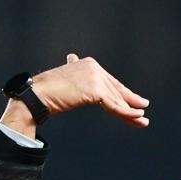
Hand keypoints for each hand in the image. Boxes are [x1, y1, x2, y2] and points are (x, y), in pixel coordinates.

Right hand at [1, 53, 149, 135]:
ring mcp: (94, 77)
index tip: (135, 103)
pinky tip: (137, 117)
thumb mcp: (66, 80)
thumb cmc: (47, 91)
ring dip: (130, 112)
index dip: (122, 94)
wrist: (37, 95)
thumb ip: (75, 75)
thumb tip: (72, 58)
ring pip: (116, 99)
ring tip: (143, 121)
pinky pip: (113, 104)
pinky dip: (126, 113)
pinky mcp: (94, 89)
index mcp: (88, 64)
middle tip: (143, 112)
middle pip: (115, 90)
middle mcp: (93, 67)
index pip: (109, 82)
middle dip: (130, 102)